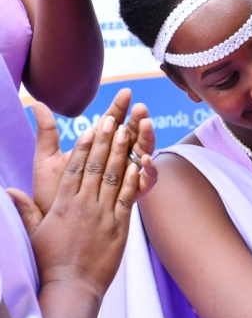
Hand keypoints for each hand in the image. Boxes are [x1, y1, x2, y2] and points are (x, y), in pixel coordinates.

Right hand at [7, 115, 143, 296]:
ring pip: (113, 177)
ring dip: (121, 153)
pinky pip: (128, 198)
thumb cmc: (51, 261)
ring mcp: (103, 215)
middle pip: (95, 166)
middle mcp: (83, 205)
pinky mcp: (120, 228)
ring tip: (128, 133)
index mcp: (62, 204)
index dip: (83, 147)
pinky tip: (140, 164)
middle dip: (104, 141)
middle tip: (112, 119)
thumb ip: (26, 209)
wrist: (71, 286)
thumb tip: (8, 192)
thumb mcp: (35, 232)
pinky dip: (133, 180)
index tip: (89, 129)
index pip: (73, 168)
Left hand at [32, 89, 156, 215]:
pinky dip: (148, 172)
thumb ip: (47, 133)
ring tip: (147, 126)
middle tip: (141, 108)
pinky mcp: (128, 198)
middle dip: (138, 121)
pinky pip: (144, 184)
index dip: (120, 108)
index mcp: (97, 150)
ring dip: (147, 140)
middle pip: (131, 137)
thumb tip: (38, 105)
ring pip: (142, 156)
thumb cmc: (49, 193)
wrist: (53, 225)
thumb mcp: (45, 159)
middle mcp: (114, 162)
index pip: (112, 124)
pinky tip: (143, 160)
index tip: (126, 93)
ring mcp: (124, 179)